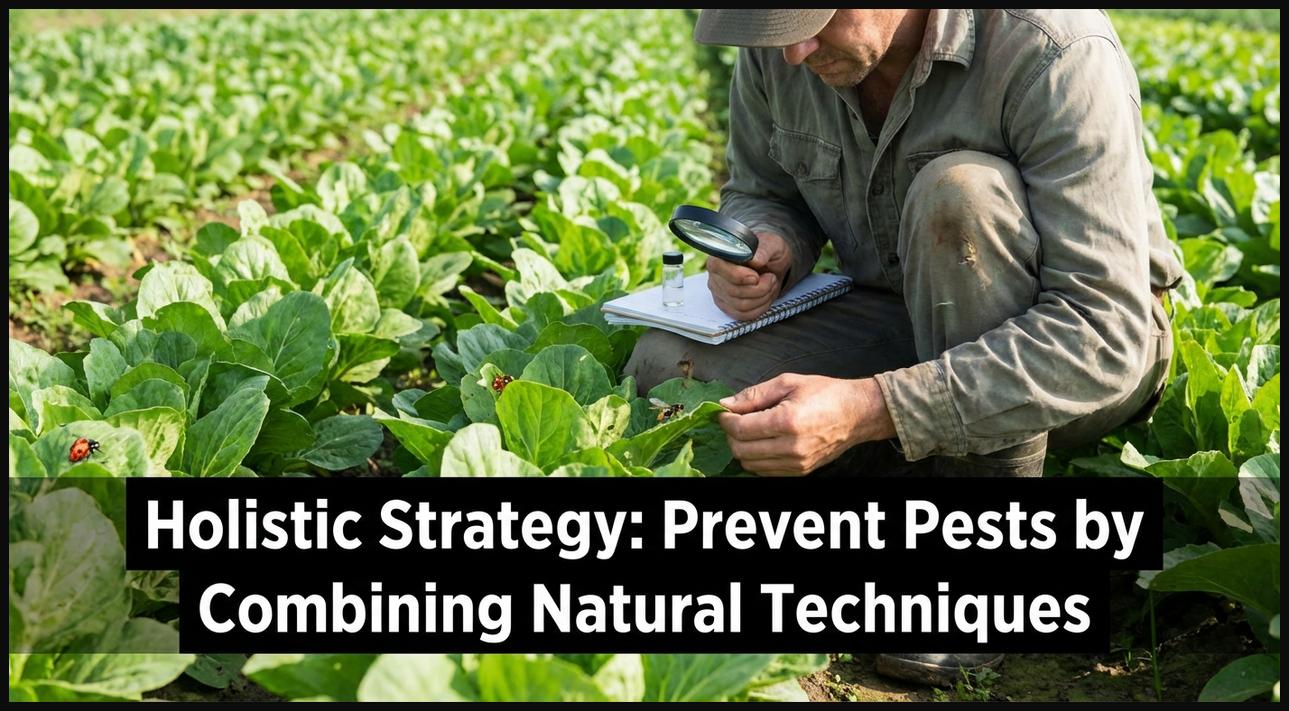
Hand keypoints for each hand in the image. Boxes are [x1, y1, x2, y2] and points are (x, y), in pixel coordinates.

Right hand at [707, 231, 792, 320]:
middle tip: (770, 278)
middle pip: (733, 291)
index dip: (739, 276)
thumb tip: (755, 260)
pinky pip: (743, 315)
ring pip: (741, 306)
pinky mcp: (728, 307)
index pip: (719, 269)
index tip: (756, 276)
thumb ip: (764, 249)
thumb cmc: (768, 251)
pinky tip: (765, 296)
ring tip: (769, 285)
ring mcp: (720, 293)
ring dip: (762, 297)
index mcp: (720, 256)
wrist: (771, 264)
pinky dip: (760, 308)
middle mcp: (715, 275)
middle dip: (759, 288)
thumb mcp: (771, 244)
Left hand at [717, 374, 895, 475]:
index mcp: (787, 421)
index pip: (740, 429)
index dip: (726, 420)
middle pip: (741, 450)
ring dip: (743, 448)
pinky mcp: (800, 471)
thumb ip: (754, 395)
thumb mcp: (788, 383)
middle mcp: (791, 447)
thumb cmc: (825, 393)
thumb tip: (725, 404)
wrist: (857, 414)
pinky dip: (757, 459)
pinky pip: (765, 472)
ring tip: (751, 430)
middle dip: (731, 435)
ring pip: (750, 464)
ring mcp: (797, 462)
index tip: (724, 412)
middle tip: (736, 420)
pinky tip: (763, 442)